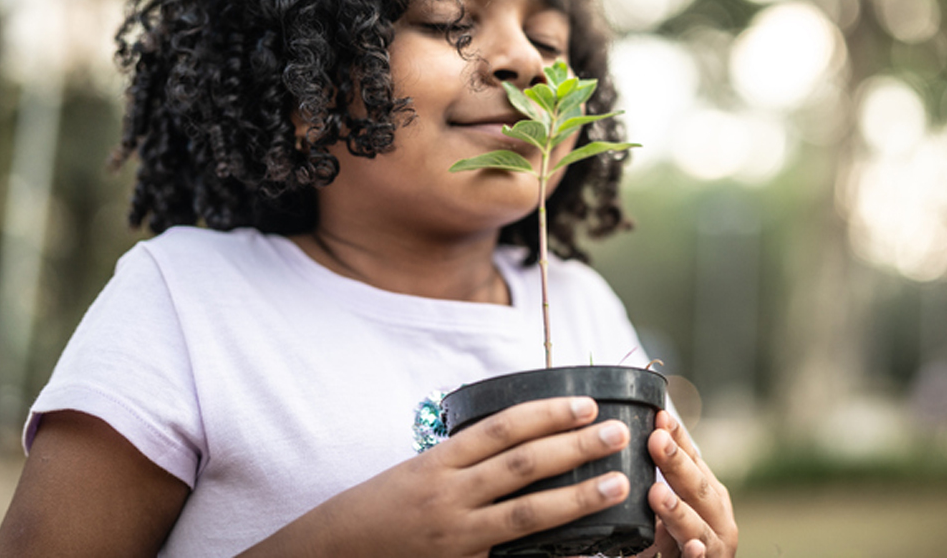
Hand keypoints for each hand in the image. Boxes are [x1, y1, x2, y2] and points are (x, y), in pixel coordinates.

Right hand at [239, 396, 630, 556]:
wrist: (330, 554)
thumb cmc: (376, 509)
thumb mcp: (414, 472)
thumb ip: (462, 460)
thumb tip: (516, 438)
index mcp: (437, 463)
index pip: (501, 429)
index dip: (546, 414)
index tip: (585, 403)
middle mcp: (448, 497)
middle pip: (522, 466)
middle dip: (573, 447)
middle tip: (616, 432)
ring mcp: (456, 537)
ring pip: (527, 515)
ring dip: (576, 497)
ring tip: (615, 482)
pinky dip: (550, 553)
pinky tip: (584, 548)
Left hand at [637, 410, 737, 557]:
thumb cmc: (677, 537)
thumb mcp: (670, 505)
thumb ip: (659, 478)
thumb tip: (630, 434)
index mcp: (708, 492)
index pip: (693, 459)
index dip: (678, 438)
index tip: (660, 416)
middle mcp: (717, 516)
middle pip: (697, 488)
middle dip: (677, 464)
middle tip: (656, 440)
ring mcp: (714, 545)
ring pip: (697, 527)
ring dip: (678, 511)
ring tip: (657, 494)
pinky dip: (696, 555)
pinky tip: (693, 546)